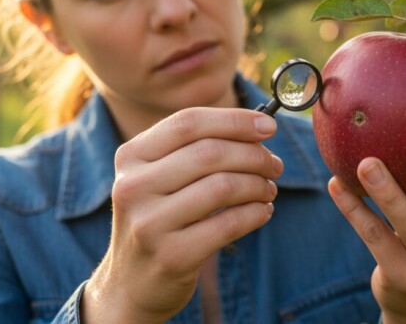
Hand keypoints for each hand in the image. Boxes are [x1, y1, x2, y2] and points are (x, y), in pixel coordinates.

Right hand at [82, 108, 282, 323]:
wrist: (131, 285)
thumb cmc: (159, 219)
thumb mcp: (159, 178)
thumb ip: (196, 148)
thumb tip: (258, 126)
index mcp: (131, 157)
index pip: (188, 123)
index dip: (234, 120)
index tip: (269, 126)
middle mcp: (133, 186)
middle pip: (210, 152)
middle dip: (254, 155)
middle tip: (274, 165)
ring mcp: (150, 223)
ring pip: (223, 186)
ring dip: (258, 185)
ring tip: (268, 190)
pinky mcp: (172, 256)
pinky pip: (230, 224)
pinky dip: (256, 213)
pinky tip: (263, 212)